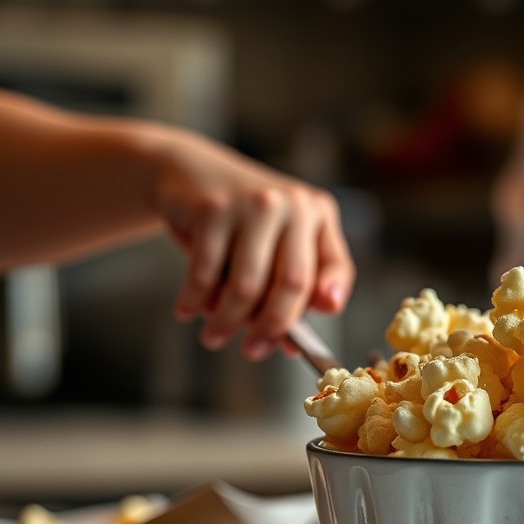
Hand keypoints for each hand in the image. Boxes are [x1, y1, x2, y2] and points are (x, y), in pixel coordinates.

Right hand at [148, 127, 354, 358]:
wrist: (189, 171)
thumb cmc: (240, 222)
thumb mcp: (276, 245)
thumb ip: (292, 288)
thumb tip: (290, 343)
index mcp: (318, 214)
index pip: (335, 270)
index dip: (323, 306)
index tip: (303, 338)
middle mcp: (293, 205)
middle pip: (293, 284)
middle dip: (270, 327)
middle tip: (252, 352)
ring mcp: (254, 204)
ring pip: (247, 285)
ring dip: (227, 321)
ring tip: (213, 337)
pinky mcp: (213, 207)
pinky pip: (206, 272)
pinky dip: (195, 299)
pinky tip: (188, 310)